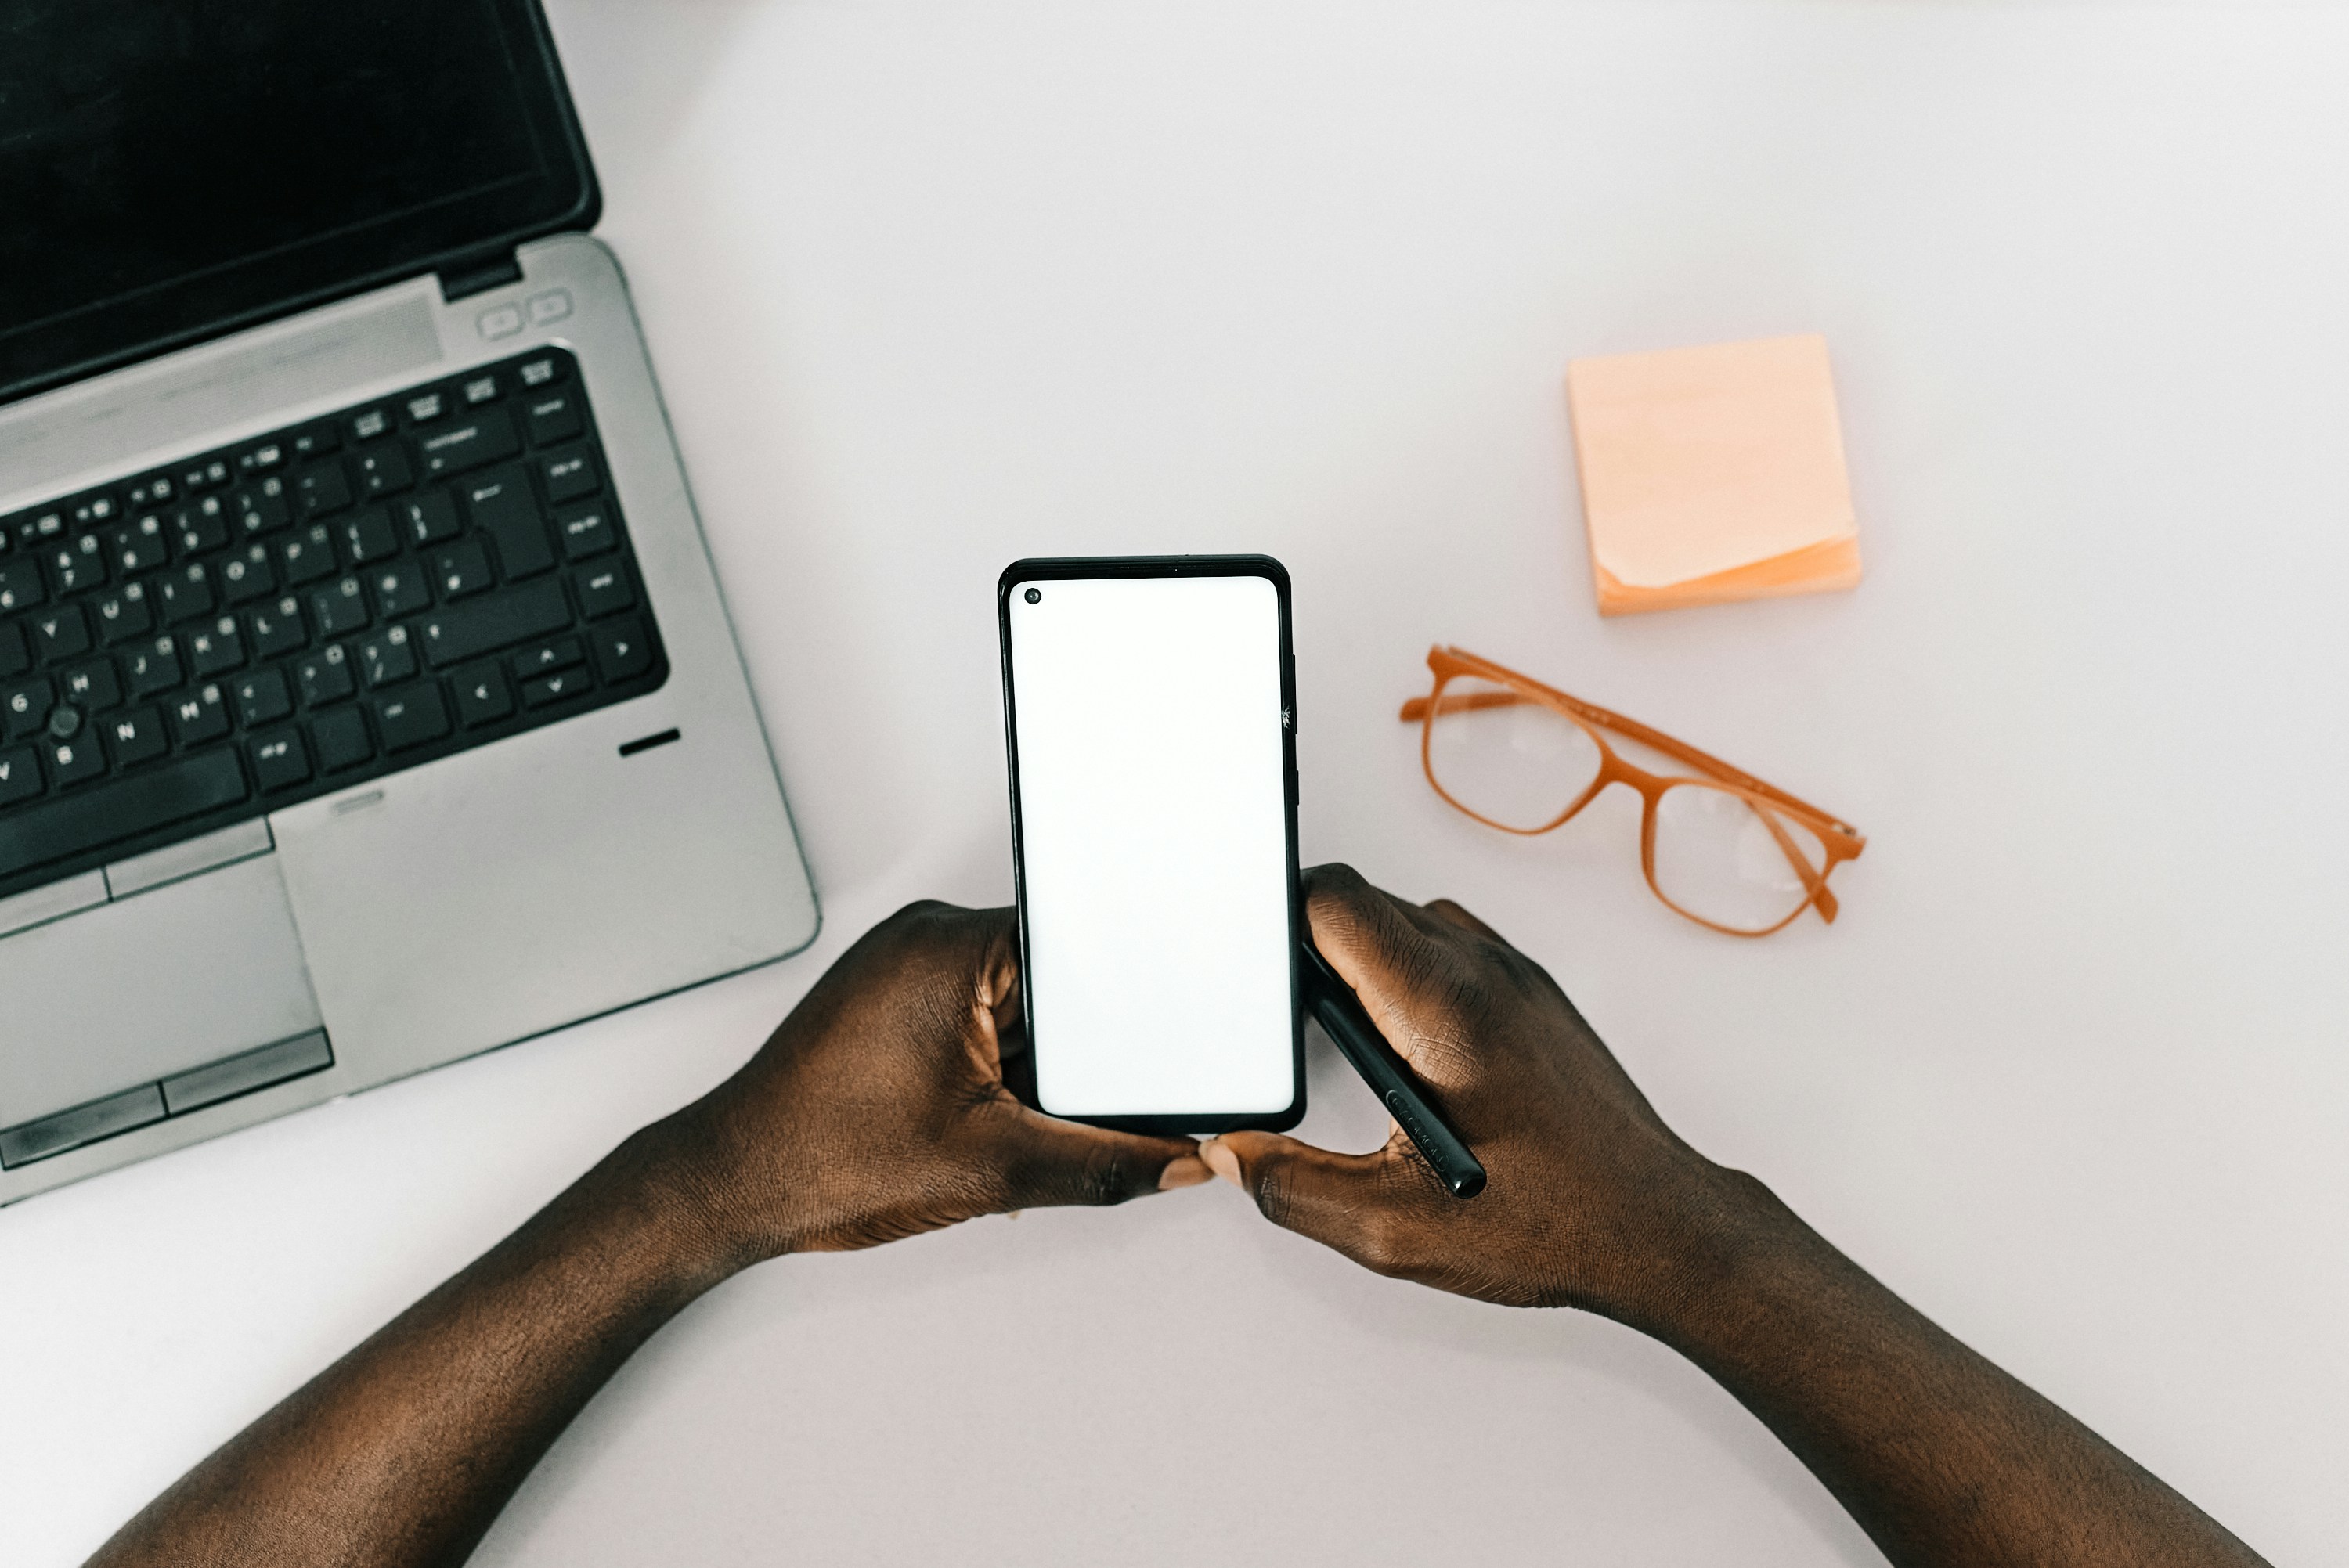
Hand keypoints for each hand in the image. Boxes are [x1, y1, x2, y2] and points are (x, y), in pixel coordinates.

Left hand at [659, 901, 1210, 1264]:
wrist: (731, 1184)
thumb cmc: (820, 1157)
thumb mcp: (993, 1167)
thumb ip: (1101, 1163)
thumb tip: (1171, 1161)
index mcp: (951, 946)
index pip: (1081, 945)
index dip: (1122, 1008)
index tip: (1141, 1054)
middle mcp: (925, 937)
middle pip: (1053, 983)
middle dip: (1064, 1056)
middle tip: (1033, 1110)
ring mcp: (906, 965)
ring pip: (1017, 1009)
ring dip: (1024, 1069)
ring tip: (979, 1118)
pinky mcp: (894, 996)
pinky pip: (979, 1019)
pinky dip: (992, 1071)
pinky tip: (962, 1116)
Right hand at [1203, 864, 1740, 1319]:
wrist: (1661, 1228)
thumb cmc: (1558, 1223)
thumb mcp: (1395, 1228)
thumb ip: (1294, 1187)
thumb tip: (1234, 1154)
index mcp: (1443, 1009)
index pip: (1337, 900)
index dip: (1278, 922)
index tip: (1255, 969)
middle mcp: (1483, 972)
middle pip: (1365, 901)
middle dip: (1310, 949)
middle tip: (1289, 1022)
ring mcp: (1515, 975)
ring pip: (1407, 917)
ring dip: (1362, 959)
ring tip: (1349, 1039)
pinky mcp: (1534, 993)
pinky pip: (1449, 944)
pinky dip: (1408, 973)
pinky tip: (1404, 1046)